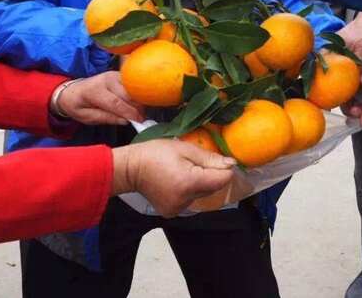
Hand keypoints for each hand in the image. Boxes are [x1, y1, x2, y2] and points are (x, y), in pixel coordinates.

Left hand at [53, 72, 144, 124]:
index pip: (116, 102)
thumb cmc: (78, 105)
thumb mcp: (87, 117)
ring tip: (139, 113)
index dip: (129, 113)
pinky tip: (136, 105)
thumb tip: (125, 120)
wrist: (73, 90)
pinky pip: (132, 86)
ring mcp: (114, 75)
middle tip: (141, 119)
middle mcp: (106, 79)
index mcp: (94, 90)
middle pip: (128, 94)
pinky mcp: (120, 75)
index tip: (139, 122)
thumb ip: (106, 118)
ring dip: (138, 101)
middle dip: (137, 108)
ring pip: (133, 89)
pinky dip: (136, 96)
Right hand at [111, 140, 235, 216]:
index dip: (225, 169)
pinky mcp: (172, 212)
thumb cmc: (156, 153)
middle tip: (195, 162)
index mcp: (189, 183)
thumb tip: (231, 164)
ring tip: (183, 170)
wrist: (130, 169)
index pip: (222, 180)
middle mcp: (185, 201)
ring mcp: (178, 209)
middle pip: (213, 188)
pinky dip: (189, 191)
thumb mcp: (184, 149)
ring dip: (200, 183)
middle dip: (210, 174)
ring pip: (202, 194)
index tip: (218, 160)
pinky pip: (191, 200)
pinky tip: (177, 181)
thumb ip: (209, 158)